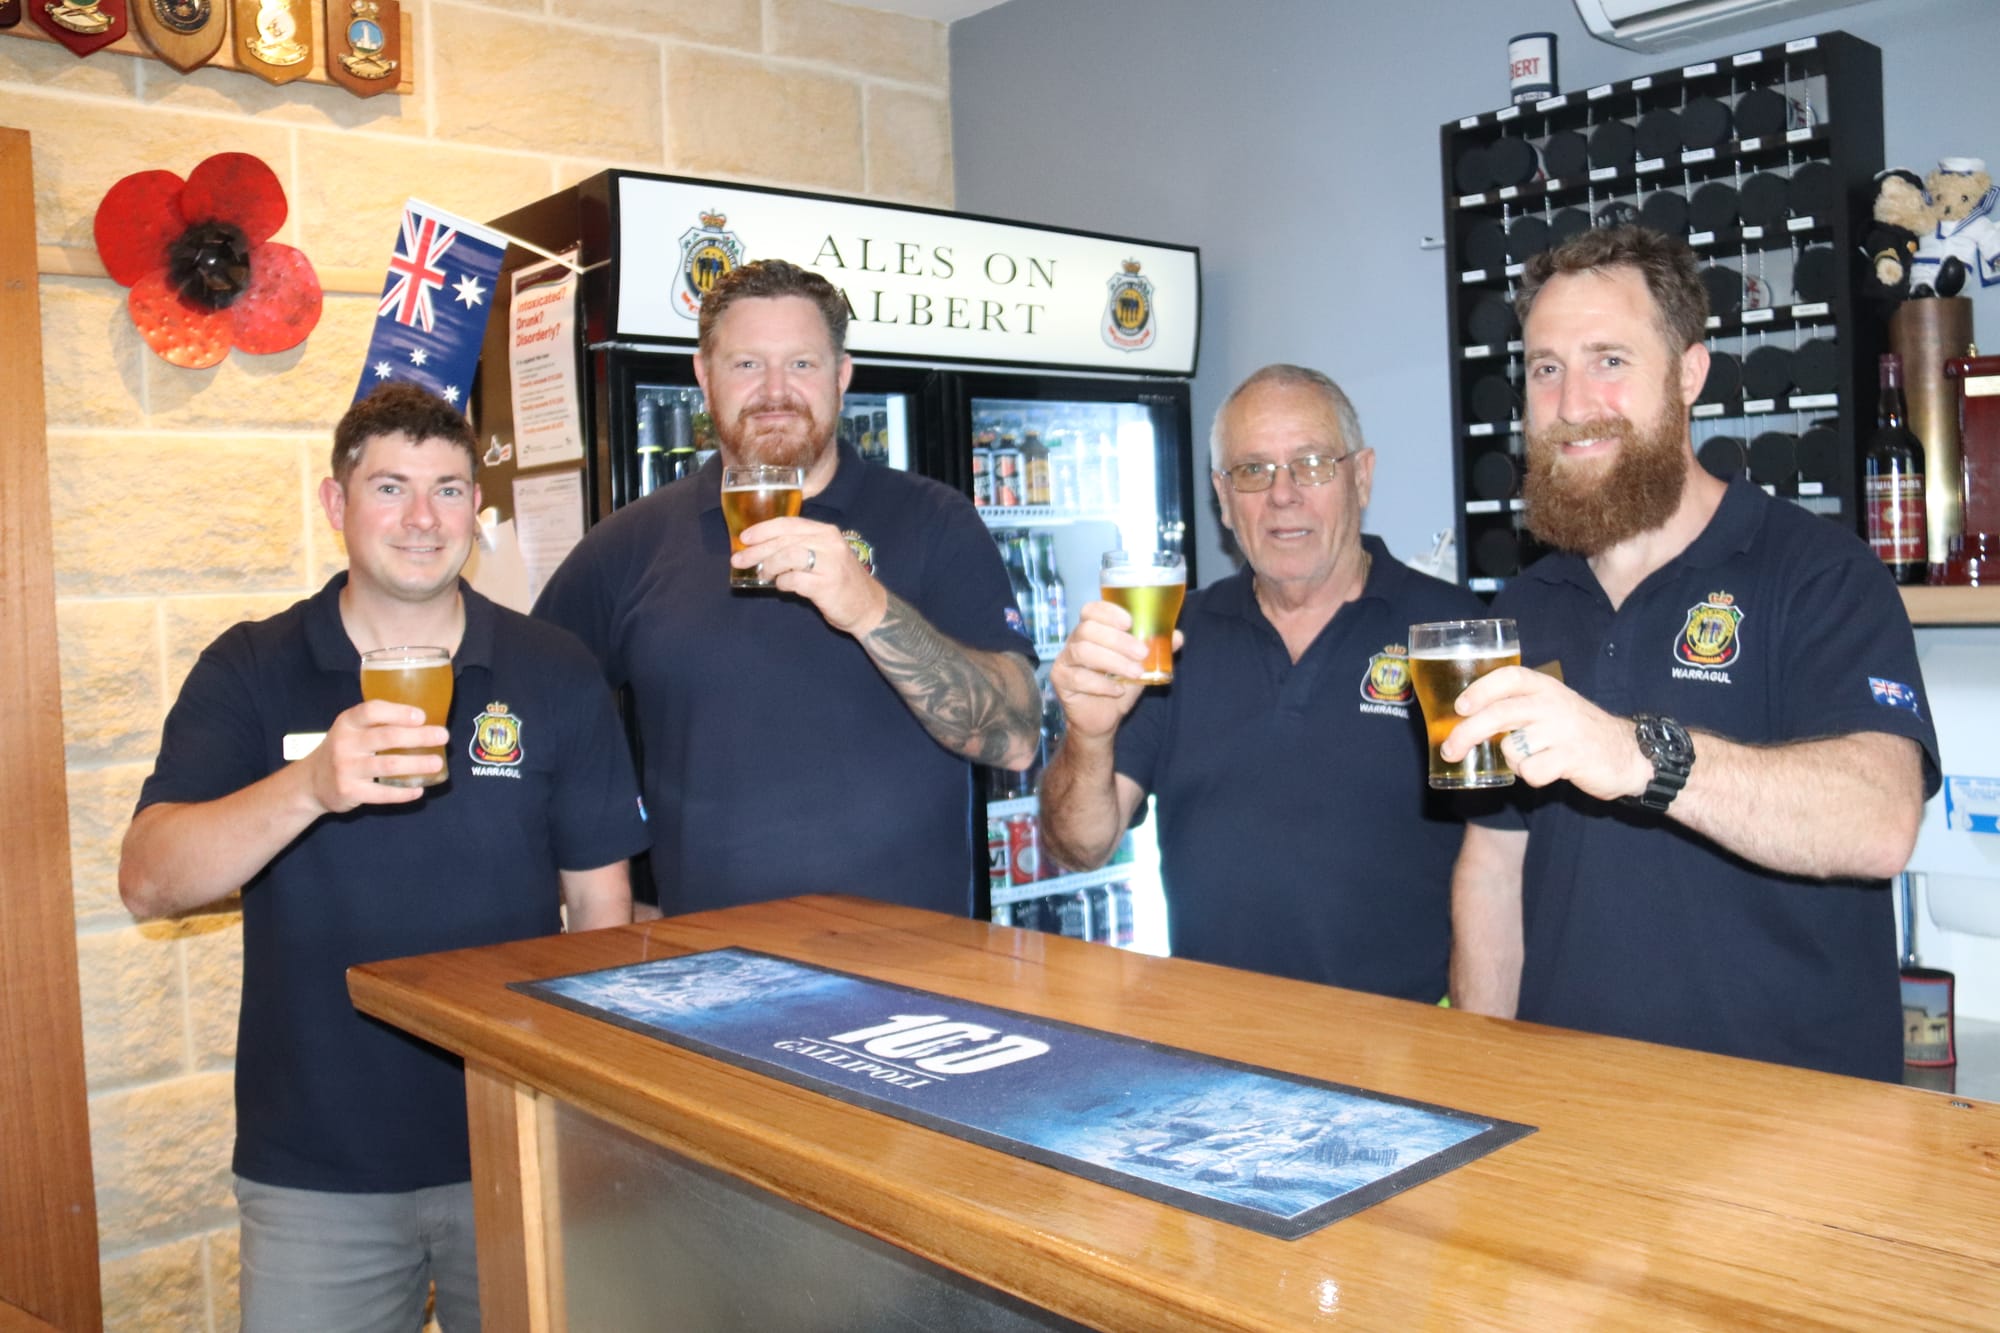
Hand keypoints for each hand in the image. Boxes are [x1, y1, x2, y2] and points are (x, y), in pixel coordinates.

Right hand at [305, 700, 448, 812]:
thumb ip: (378, 723)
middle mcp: (345, 743)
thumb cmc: (343, 749)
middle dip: (418, 736)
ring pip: (388, 765)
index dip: (398, 712)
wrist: (311, 782)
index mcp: (347, 723)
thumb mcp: (351, 730)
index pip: (371, 711)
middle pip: (386, 737)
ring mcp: (346, 769)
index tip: (422, 716)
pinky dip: (403, 793)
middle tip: (443, 736)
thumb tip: (425, 721)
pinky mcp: (350, 792)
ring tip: (437, 764)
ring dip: (416, 764)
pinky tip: (419, 790)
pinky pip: (382, 793)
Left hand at [734, 516, 888, 635]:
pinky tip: (782, 586)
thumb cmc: (840, 580)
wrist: (867, 606)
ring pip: (788, 556)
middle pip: (785, 540)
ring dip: (769, 565)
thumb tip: (762, 550)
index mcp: (826, 532)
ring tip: (762, 574)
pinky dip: (783, 583)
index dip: (763, 529)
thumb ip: (799, 548)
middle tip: (738, 560)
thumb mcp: (823, 555)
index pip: (789, 523)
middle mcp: (829, 543)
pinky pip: (795, 580)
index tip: (744, 538)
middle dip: (757, 550)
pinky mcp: (827, 585)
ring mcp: (830, 563)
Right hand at [1048, 601, 1182, 740]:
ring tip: (1135, 673)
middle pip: (1088, 629)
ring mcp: (1064, 660)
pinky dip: (1102, 684)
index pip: (1091, 610)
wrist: (1102, 719)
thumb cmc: (1118, 687)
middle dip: (1118, 640)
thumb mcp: (1141, 667)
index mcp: (1092, 632)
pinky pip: (1079, 677)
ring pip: (1083, 651)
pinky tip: (1117, 690)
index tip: (1129, 621)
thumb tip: (1177, 636)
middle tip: (1141, 653)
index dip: (1108, 612)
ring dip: (1113, 661)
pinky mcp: (1060, 680)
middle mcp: (1074, 642)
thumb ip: (1156, 651)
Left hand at [1440, 665, 1650, 801]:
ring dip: (1513, 761)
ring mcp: (1563, 730)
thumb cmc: (1577, 732)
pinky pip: (1531, 772)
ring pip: (1512, 748)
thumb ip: (1518, 707)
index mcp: (1546, 687)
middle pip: (1499, 714)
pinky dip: (1532, 777)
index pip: (1508, 677)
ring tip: (1533, 759)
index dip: (1480, 689)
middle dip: (1467, 734)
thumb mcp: (1551, 708)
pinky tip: (1550, 771)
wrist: (1628, 754)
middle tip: (1451, 751)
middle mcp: (1553, 703)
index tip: (1460, 707)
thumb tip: (1465, 720)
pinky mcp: (1572, 757)